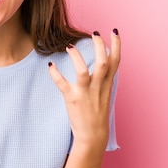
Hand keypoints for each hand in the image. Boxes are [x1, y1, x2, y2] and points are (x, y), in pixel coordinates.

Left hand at [48, 30, 120, 145]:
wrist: (93, 136)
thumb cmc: (97, 114)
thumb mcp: (105, 95)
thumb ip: (104, 79)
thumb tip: (103, 63)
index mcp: (107, 85)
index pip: (116, 62)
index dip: (116, 45)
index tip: (114, 31)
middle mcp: (98, 88)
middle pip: (102, 63)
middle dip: (99, 46)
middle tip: (94, 32)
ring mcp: (85, 94)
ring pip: (83, 72)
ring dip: (77, 58)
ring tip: (70, 46)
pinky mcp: (72, 100)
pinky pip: (63, 84)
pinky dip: (55, 74)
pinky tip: (50, 65)